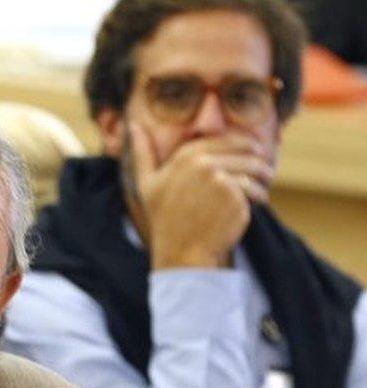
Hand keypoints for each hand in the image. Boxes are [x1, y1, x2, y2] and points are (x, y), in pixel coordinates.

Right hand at [128, 122, 274, 269]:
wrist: (181, 251)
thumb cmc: (165, 218)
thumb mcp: (147, 183)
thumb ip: (142, 152)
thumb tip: (133, 124)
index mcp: (184, 156)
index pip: (226, 138)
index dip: (244, 144)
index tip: (254, 152)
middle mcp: (202, 164)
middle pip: (246, 150)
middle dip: (259, 160)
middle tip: (265, 172)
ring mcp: (219, 180)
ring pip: (255, 168)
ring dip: (263, 177)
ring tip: (261, 189)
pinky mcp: (234, 197)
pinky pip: (256, 189)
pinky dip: (259, 197)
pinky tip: (253, 206)